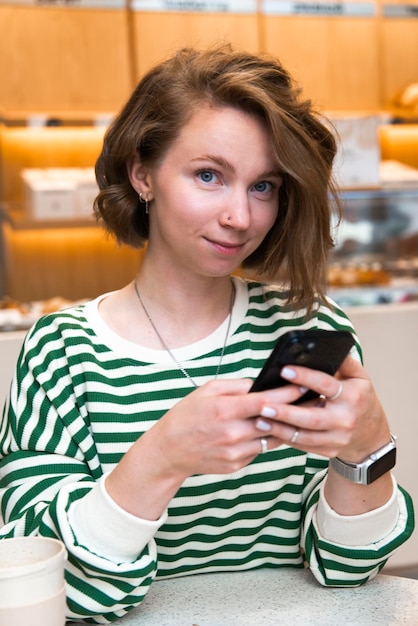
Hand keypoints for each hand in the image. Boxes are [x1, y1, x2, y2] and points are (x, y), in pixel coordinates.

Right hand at [148, 378, 301, 476]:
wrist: (169, 450)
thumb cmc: (187, 415)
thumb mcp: (207, 390)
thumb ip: (236, 385)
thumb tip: (260, 384)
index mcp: (224, 410)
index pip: (265, 401)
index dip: (288, 393)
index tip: (304, 386)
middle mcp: (232, 433)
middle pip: (274, 421)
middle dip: (293, 410)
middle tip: (309, 400)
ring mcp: (235, 452)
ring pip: (271, 438)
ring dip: (282, 427)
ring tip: (294, 415)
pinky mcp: (236, 465)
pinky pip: (258, 450)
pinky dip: (263, 439)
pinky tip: (264, 431)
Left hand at [252, 355, 390, 461]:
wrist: (371, 435)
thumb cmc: (360, 398)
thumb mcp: (359, 377)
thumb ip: (344, 361)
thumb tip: (323, 347)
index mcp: (352, 396)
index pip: (326, 385)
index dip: (306, 377)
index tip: (285, 369)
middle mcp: (345, 419)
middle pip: (312, 418)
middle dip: (286, 412)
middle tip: (263, 405)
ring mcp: (337, 438)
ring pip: (305, 436)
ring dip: (280, 429)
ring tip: (258, 420)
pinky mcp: (329, 451)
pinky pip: (304, 446)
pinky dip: (285, 438)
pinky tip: (268, 430)